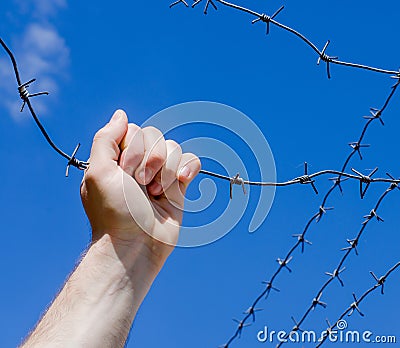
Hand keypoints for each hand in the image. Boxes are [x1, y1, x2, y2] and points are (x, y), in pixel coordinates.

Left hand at [80, 110, 200, 265]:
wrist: (136, 246)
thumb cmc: (114, 212)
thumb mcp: (98, 172)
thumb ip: (106, 138)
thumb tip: (121, 114)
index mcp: (119, 158)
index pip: (134, 130)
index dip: (132, 149)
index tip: (124, 173)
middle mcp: (140, 163)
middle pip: (155, 136)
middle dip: (149, 160)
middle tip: (140, 185)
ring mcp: (161, 174)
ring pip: (174, 148)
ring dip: (165, 171)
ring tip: (155, 194)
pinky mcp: (179, 186)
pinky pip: (191, 160)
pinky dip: (188, 168)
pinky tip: (180, 183)